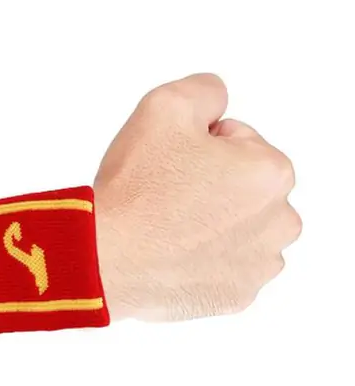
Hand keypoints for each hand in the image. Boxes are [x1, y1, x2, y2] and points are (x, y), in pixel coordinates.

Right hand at [93, 73, 300, 321]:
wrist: (107, 258)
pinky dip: (199, 257)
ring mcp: (259, 265)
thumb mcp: (164, 106)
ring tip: (164, 223)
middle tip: (163, 191)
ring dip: (208, 220)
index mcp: (271, 172)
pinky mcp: (235, 296)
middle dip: (208, 182)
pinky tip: (168, 251)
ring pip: (235, 227)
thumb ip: (204, 89)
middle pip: (241, 185)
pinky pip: (222, 266)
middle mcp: (279, 222)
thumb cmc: (137, 189)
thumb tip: (216, 100)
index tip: (167, 162)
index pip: (235, 139)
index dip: (194, 144)